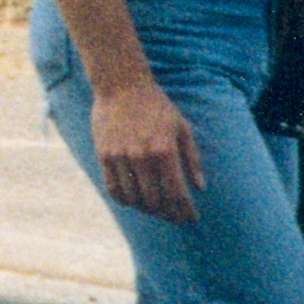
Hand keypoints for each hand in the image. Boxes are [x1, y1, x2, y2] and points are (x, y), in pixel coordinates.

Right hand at [90, 79, 204, 224]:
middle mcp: (141, 157)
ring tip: (156, 209)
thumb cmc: (156, 106)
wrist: (121, 85)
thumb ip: (192, 159)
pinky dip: (125, 200)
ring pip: (134, 198)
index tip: (191, 219)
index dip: (186, 211)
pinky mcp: (104, 155)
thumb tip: (200, 187)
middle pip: (155, 200)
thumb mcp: (182, 128)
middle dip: (168, 214)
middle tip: (175, 217)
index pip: (177, 193)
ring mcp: (120, 157)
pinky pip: (113, 188)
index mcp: (164, 150)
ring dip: (147, 209)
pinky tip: (133, 201)